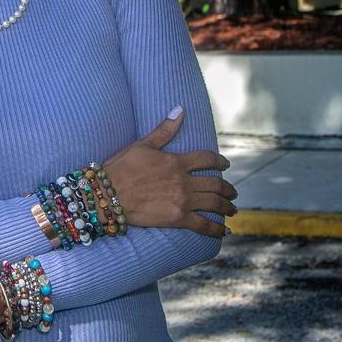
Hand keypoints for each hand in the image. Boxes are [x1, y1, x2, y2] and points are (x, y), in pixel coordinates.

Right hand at [104, 106, 236, 237]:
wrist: (108, 194)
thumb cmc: (121, 167)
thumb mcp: (142, 144)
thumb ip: (164, 130)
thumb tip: (180, 110)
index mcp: (176, 161)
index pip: (207, 159)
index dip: (220, 161)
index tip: (225, 165)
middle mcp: (184, 181)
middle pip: (216, 184)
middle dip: (228, 189)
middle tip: (233, 192)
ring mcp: (182, 201)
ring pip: (214, 204)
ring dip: (227, 207)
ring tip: (232, 209)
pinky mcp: (177, 218)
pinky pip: (203, 225)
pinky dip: (216, 229)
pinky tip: (224, 231)